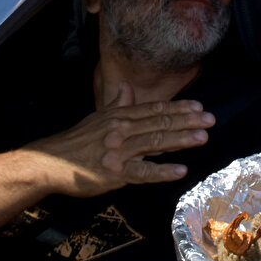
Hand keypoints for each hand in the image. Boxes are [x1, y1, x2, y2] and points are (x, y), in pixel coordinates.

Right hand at [24, 82, 215, 196]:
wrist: (50, 162)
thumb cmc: (76, 141)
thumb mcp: (97, 117)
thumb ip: (116, 103)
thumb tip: (126, 87)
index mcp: (119, 116)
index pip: (154, 109)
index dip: (178, 108)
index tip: (198, 106)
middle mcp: (121, 130)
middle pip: (160, 123)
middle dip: (188, 121)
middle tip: (211, 120)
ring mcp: (119, 151)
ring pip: (155, 143)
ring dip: (181, 140)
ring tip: (202, 138)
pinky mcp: (114, 173)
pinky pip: (143, 172)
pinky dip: (163, 171)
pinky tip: (180, 170)